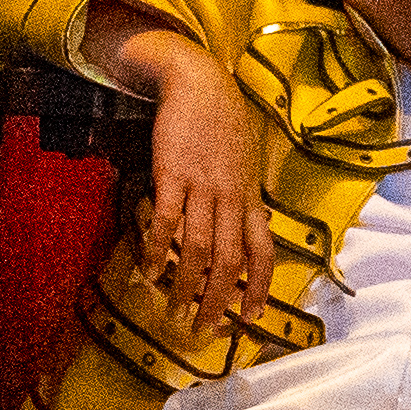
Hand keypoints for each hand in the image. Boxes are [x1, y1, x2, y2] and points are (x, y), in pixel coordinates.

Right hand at [134, 48, 268, 325]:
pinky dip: (156, 249)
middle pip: (230, 260)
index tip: (252, 315)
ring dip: (187, 284)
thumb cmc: (222, 119)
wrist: (198, 81)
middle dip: (219, 300)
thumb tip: (248, 225)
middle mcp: (231, 196)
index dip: (261, 285)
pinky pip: (167, 221)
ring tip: (175, 309)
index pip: (264, 250)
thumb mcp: (245, 159)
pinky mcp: (173, 174)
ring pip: (198, 248)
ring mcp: (203, 186)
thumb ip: (244, 194)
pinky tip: (146, 269)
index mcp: (250, 195)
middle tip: (205, 329)